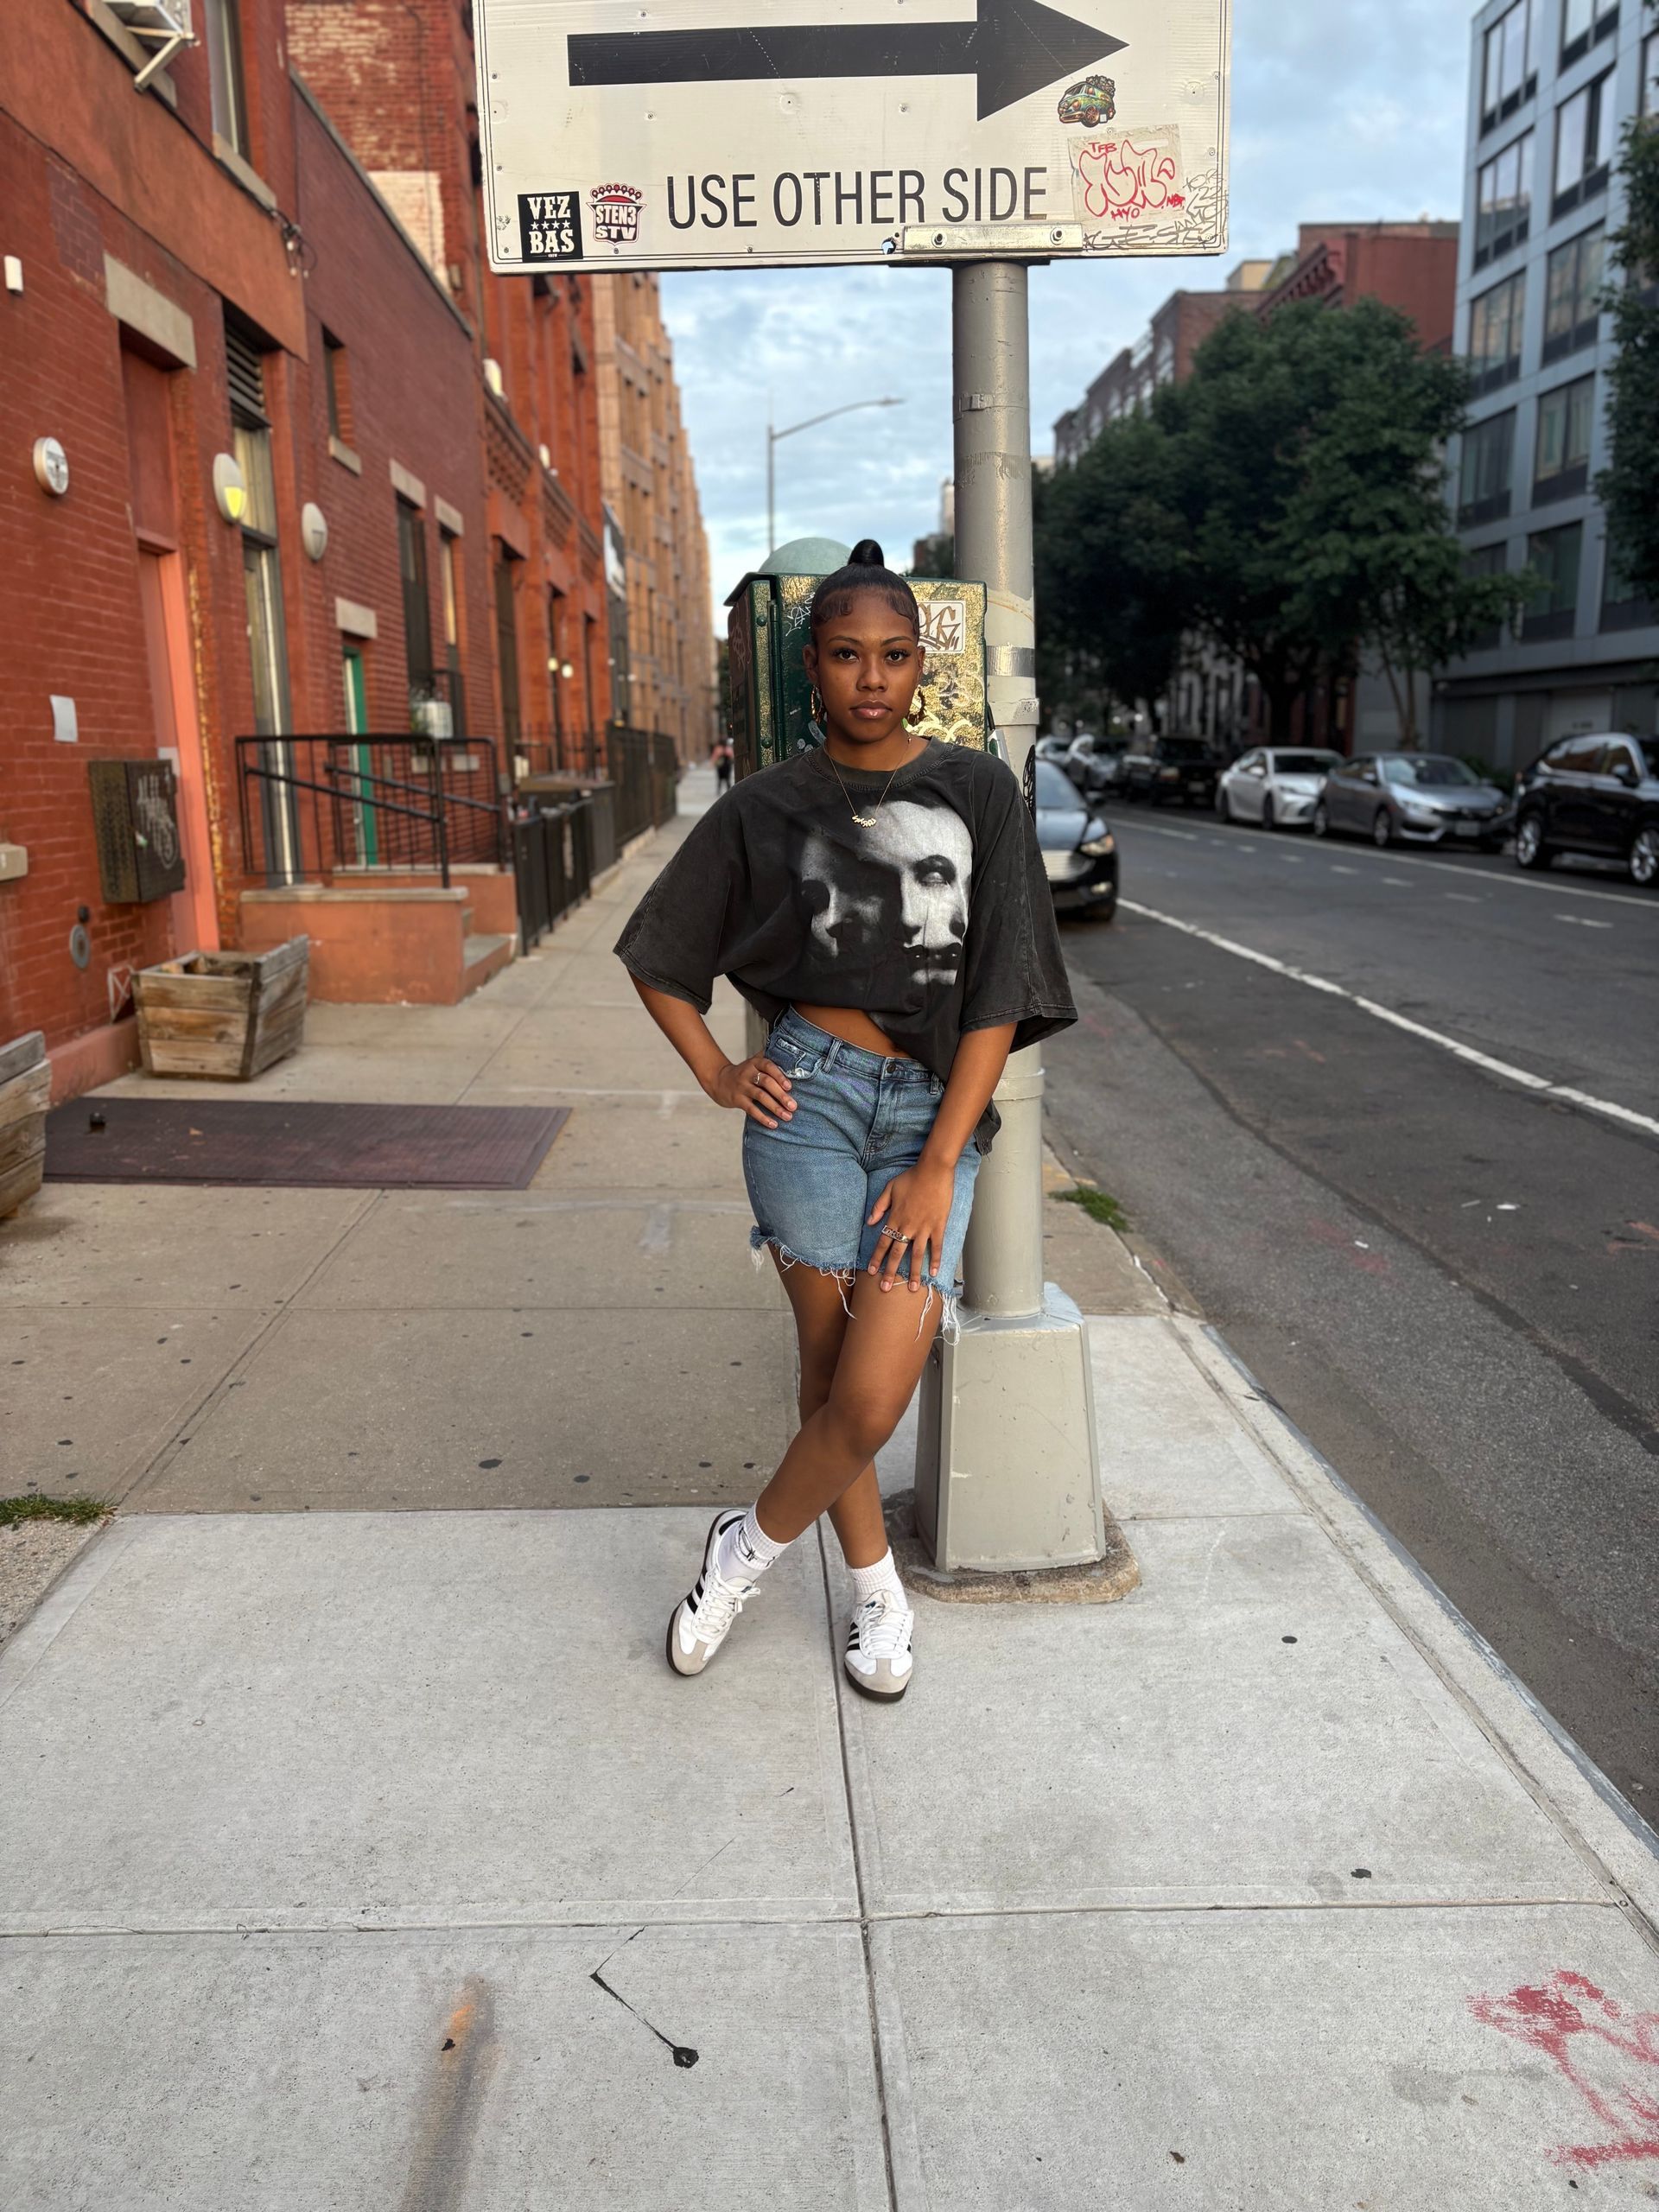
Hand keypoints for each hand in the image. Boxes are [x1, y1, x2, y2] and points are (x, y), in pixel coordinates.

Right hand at [708, 1053, 795, 1128]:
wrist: (719, 1080)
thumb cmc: (745, 1073)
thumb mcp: (755, 1062)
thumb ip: (771, 1059)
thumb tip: (795, 1060)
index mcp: (755, 1063)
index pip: (768, 1066)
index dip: (779, 1076)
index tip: (790, 1086)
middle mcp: (748, 1073)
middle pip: (766, 1082)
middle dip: (781, 1095)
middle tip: (793, 1106)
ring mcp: (742, 1086)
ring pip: (760, 1096)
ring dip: (775, 1107)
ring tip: (787, 1116)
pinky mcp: (737, 1099)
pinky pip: (751, 1109)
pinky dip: (763, 1117)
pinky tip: (773, 1124)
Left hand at [867, 1161, 954, 1292]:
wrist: (933, 1171)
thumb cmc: (911, 1177)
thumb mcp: (890, 1188)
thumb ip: (879, 1206)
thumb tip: (869, 1222)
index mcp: (895, 1218)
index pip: (883, 1242)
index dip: (876, 1258)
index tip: (871, 1272)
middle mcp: (908, 1226)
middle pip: (897, 1253)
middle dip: (890, 1272)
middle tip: (885, 1289)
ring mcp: (924, 1228)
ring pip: (917, 1255)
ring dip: (914, 1273)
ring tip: (912, 1289)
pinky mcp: (938, 1226)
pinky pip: (937, 1246)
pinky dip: (936, 1260)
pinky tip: (934, 1272)